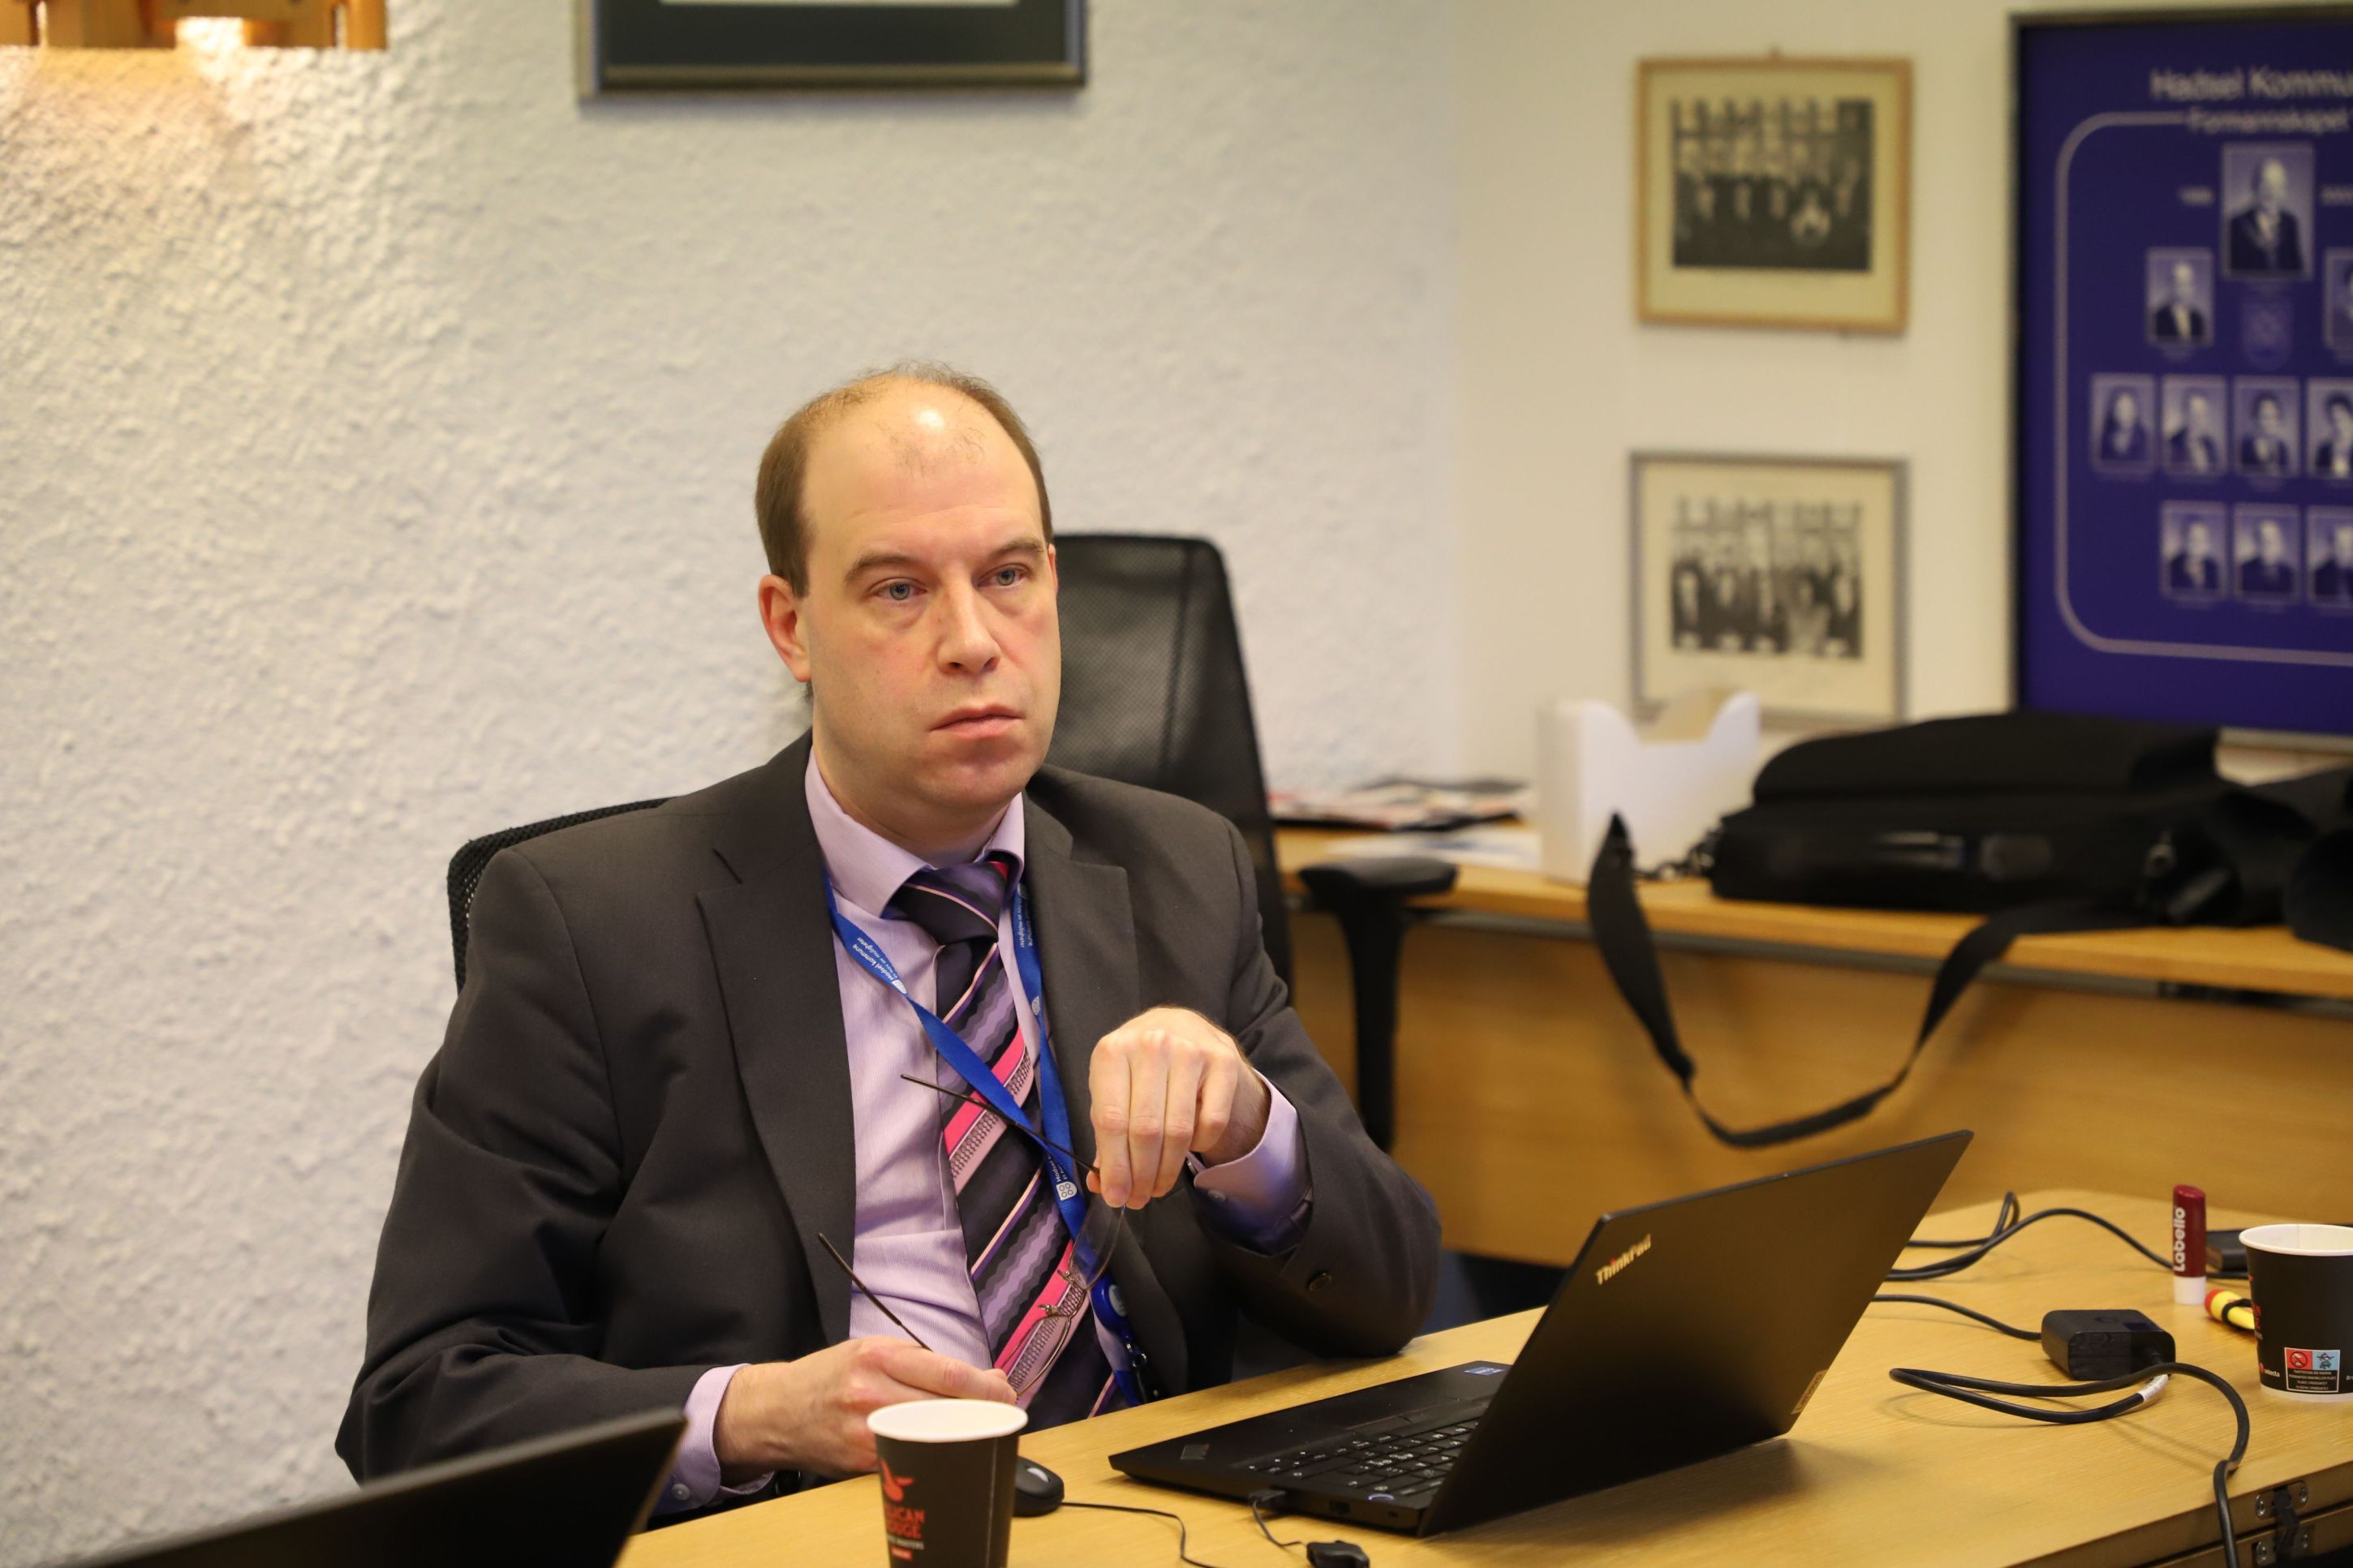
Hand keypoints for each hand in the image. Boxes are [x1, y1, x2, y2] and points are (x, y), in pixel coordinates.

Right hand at [712, 1339, 1014, 1480]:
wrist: (777, 1411)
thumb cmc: (831, 1375)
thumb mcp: (872, 1349)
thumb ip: (925, 1362)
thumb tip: (984, 1378)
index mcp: (878, 1357)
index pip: (948, 1374)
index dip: (987, 1388)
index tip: (1007, 1391)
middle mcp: (872, 1394)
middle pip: (947, 1409)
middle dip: (984, 1413)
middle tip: (1002, 1411)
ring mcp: (867, 1433)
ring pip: (935, 1438)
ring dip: (965, 1435)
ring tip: (980, 1428)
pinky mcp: (863, 1463)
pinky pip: (912, 1458)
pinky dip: (936, 1452)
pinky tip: (946, 1446)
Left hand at [1085, 1006, 1270, 1209]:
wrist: (1180, 1027)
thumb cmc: (1138, 1065)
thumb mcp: (1112, 1087)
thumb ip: (1105, 1133)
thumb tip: (1100, 1185)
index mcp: (1113, 1051)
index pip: (1111, 1120)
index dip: (1114, 1166)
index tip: (1115, 1197)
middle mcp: (1152, 1045)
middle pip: (1146, 1130)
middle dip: (1142, 1175)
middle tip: (1139, 1199)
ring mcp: (1191, 1050)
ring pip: (1179, 1130)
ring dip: (1167, 1170)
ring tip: (1158, 1187)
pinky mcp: (1224, 1061)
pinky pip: (1211, 1123)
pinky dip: (1198, 1146)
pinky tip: (1187, 1147)